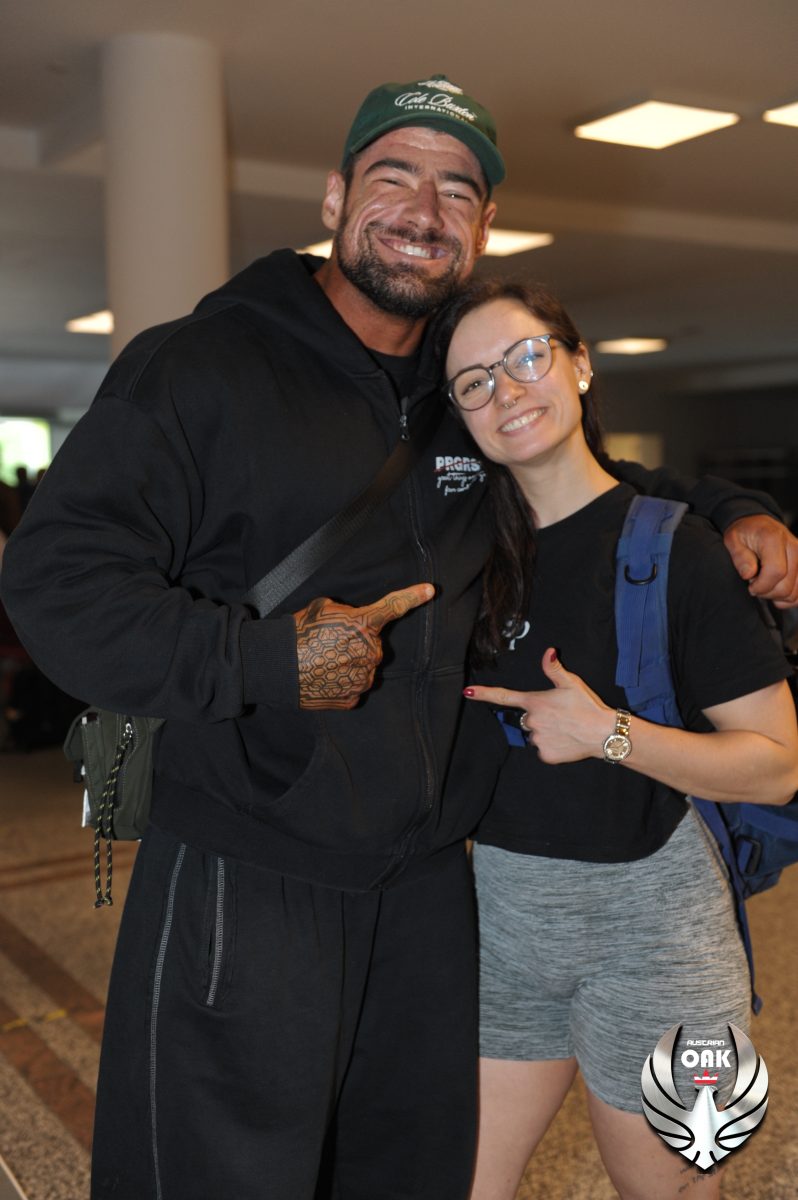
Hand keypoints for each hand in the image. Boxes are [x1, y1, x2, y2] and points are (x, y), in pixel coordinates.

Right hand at [294, 583, 434, 709]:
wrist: (278, 667)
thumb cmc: (298, 633)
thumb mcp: (322, 607)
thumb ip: (346, 612)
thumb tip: (352, 620)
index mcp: (363, 624)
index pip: (394, 606)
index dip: (413, 597)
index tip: (430, 590)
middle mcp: (370, 652)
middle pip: (373, 645)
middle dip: (356, 642)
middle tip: (330, 643)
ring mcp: (363, 678)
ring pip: (364, 667)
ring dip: (350, 664)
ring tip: (324, 661)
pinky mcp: (352, 697)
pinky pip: (354, 686)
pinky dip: (342, 682)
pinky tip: (325, 677)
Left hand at [464, 649, 612, 762]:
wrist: (603, 734)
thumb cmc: (587, 706)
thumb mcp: (571, 683)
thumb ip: (554, 669)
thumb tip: (548, 651)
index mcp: (534, 702)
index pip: (503, 696)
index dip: (483, 694)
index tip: (466, 692)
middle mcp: (532, 721)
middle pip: (526, 719)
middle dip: (538, 718)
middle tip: (559, 716)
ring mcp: (537, 740)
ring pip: (535, 735)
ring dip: (545, 733)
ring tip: (565, 728)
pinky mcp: (545, 755)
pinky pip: (542, 750)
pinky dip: (551, 747)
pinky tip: (566, 741)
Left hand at [723, 514, 797, 607]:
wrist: (759, 525)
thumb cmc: (745, 533)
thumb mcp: (732, 539)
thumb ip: (739, 557)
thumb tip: (748, 574)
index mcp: (774, 538)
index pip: (776, 571)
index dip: (761, 586)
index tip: (750, 586)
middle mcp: (793, 546)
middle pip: (786, 586)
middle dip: (766, 592)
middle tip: (755, 584)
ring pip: (794, 592)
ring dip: (776, 595)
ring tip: (764, 583)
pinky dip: (787, 598)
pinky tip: (775, 590)